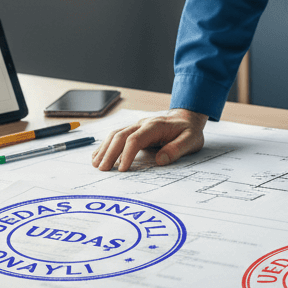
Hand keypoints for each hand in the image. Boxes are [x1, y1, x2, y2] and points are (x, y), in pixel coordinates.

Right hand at [91, 109, 207, 171]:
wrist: (187, 117)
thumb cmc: (188, 130)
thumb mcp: (191, 140)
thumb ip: (177, 149)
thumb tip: (160, 160)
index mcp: (156, 126)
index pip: (136, 139)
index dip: (127, 154)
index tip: (122, 170)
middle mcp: (143, 124)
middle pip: (120, 136)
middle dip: (110, 153)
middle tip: (102, 170)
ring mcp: (137, 126)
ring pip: (115, 134)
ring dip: (104, 148)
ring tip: (96, 164)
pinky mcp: (134, 130)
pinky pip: (116, 135)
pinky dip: (105, 145)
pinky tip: (98, 155)